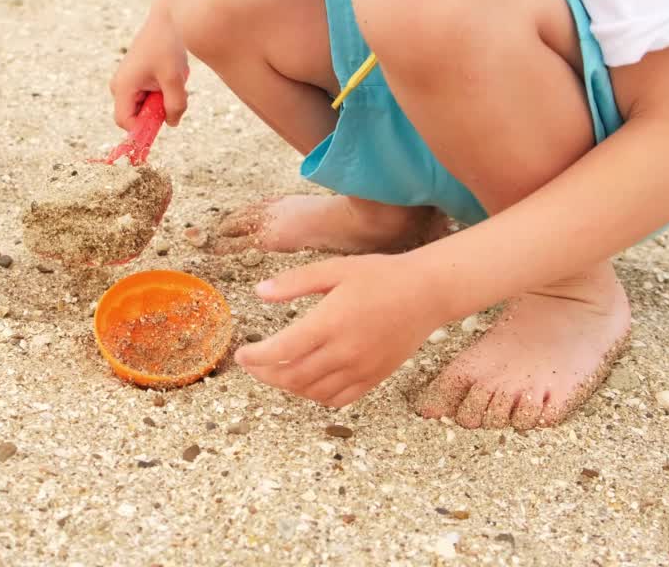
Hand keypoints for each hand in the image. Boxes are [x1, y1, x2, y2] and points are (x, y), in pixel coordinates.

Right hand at [109, 14, 189, 129]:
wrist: (167, 21)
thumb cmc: (167, 46)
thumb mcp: (175, 78)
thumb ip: (175, 104)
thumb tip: (172, 123)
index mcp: (123, 86)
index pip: (126, 122)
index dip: (144, 129)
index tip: (164, 121)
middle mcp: (119, 87)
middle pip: (134, 117)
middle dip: (155, 114)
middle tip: (172, 96)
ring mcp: (125, 83)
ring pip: (142, 108)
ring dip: (160, 103)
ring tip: (172, 83)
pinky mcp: (134, 80)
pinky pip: (146, 98)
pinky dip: (160, 94)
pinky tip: (170, 79)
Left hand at [234, 254, 442, 406]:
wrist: (427, 292)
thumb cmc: (380, 276)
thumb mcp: (334, 268)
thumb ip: (295, 282)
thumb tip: (259, 293)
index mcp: (330, 323)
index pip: (281, 351)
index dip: (255, 358)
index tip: (241, 355)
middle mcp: (345, 351)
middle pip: (292, 378)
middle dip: (265, 375)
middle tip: (253, 365)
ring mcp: (361, 369)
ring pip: (313, 393)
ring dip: (289, 387)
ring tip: (277, 371)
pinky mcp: (375, 378)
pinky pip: (339, 399)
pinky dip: (317, 396)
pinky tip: (308, 382)